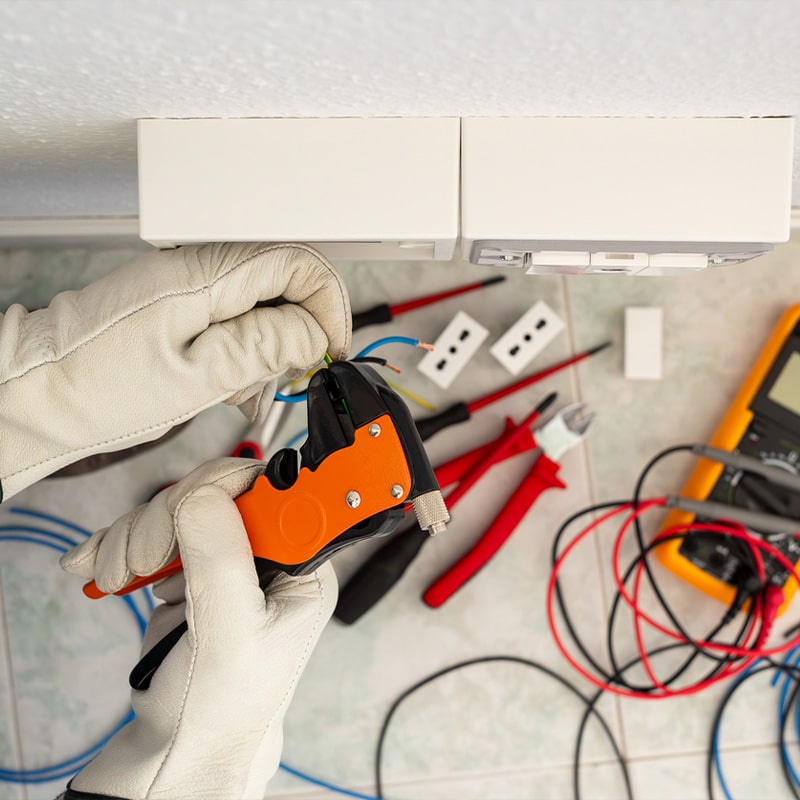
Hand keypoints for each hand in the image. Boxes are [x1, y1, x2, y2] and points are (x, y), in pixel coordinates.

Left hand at [0, 242, 350, 499]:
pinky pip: (234, 313)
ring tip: (247, 389)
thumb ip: (263, 347)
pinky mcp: (178, 299)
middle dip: (298, 330)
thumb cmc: (99, 388)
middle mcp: (197, 265)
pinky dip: (245, 348)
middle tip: (288, 376)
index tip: (331, 347)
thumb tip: (313, 332)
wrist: (40, 393)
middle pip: (284, 280)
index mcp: (203, 275)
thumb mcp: (195, 378)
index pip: (297, 263)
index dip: (327, 304)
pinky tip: (231, 382)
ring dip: (271, 345)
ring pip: (262, 300)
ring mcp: (187, 281)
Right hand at [60, 458, 336, 799]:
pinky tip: (98, 566)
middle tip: (141, 561)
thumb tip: (204, 493)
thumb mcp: (232, 632)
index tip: (184, 513)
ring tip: (116, 577)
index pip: (272, 491)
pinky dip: (120, 545)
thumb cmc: (223, 705)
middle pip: (214, 492)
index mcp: (301, 565)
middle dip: (166, 519)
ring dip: (135, 536)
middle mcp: (269, 555)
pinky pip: (153, 532)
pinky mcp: (189, 569)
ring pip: (177, 508)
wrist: (182, 743)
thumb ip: (221, 557)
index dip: (223, 488)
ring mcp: (225, 559)